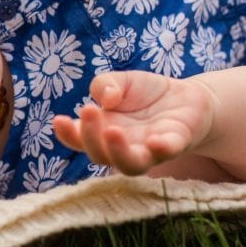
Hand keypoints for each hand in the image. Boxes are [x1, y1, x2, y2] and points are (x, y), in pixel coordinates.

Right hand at [52, 71, 214, 175]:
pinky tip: (155, 141)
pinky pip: (167, 153)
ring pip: (130, 166)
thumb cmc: (146, 93)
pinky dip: (160, 150)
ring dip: (119, 152)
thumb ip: (105, 84)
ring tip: (113, 132)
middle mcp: (122, 146)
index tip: (59, 119)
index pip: (79, 140)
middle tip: (89, 111)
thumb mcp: (121, 81)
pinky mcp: (176, 144)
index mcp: (102, 131)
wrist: (186, 96)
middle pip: (100, 156)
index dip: (67, 134)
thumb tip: (104, 99)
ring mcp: (148, 150)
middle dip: (91, 137)